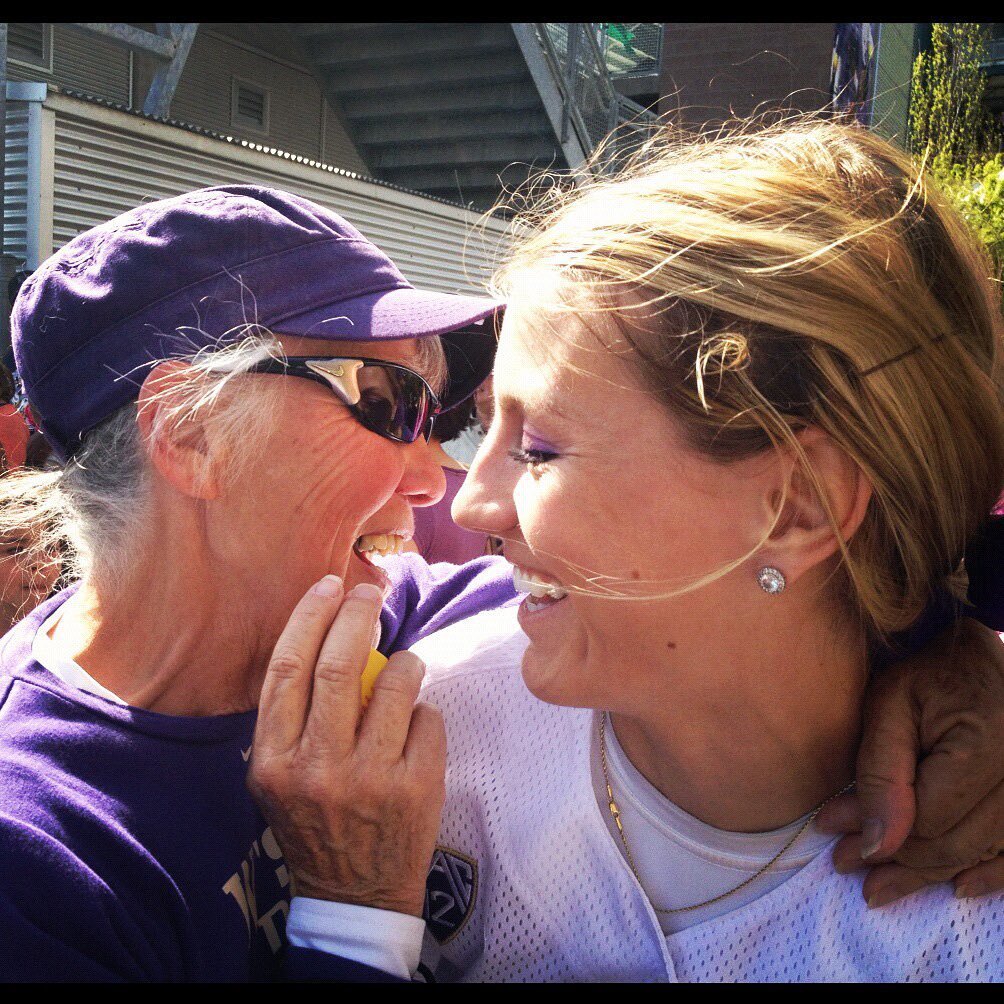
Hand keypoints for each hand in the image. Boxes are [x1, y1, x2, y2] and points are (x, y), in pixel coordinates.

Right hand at [247, 576, 446, 915]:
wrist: (355, 893)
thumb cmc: (315, 821)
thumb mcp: (279, 777)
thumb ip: (293, 718)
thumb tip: (326, 636)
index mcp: (274, 762)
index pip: (287, 670)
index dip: (309, 618)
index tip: (329, 587)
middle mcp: (317, 768)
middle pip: (338, 666)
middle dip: (357, 616)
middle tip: (369, 595)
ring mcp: (369, 779)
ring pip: (395, 685)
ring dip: (404, 663)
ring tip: (404, 666)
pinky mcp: (416, 787)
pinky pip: (428, 718)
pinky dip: (424, 711)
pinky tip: (415, 726)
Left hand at [816, 617, 1003, 906]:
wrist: (976, 653)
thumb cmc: (927, 671)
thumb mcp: (889, 705)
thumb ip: (882, 773)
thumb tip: (876, 845)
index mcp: (985, 748)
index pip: (929, 821)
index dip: (879, 834)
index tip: (833, 835)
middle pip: (955, 845)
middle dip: (896, 861)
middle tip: (846, 864)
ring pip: (982, 854)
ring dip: (929, 874)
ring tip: (882, 885)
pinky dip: (989, 874)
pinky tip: (955, 888)